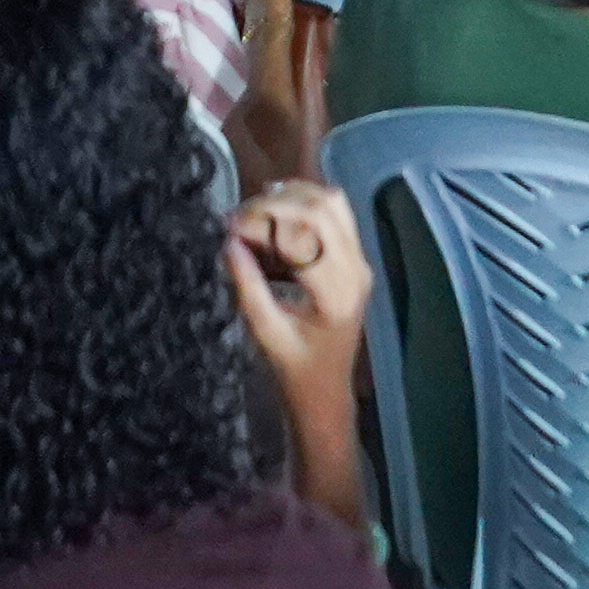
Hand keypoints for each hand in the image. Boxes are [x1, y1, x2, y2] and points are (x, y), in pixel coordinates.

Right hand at [220, 177, 373, 403]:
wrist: (327, 391)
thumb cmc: (295, 369)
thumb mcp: (265, 332)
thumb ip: (248, 286)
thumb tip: (228, 241)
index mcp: (336, 295)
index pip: (303, 236)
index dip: (262, 222)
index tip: (229, 226)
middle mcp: (356, 271)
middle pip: (322, 208)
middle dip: (275, 203)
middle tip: (238, 216)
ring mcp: (360, 263)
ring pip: (332, 203)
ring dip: (292, 197)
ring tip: (254, 211)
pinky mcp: (355, 259)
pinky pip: (336, 215)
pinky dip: (304, 206)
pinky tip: (275, 216)